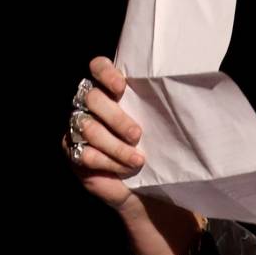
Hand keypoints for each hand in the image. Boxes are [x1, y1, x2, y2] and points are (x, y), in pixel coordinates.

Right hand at [63, 56, 147, 210]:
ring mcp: (78, 127)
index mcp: (111, 91)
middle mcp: (90, 105)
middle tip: (137, 134)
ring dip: (116, 146)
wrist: (145, 186)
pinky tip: (124, 170)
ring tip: (137, 160)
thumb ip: (160, 111)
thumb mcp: (160, 129)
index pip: (98, 67)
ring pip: (88, 127)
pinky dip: (108, 163)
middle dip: (116, 118)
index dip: (106, 73)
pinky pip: (85, 153)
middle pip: (92, 98)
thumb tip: (183, 100)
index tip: (121, 87)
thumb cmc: (155, 152)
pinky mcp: (72, 150)